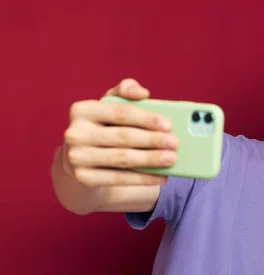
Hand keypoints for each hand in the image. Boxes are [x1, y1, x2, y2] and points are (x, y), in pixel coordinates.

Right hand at [61, 78, 178, 186]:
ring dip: (151, 160)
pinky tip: (162, 176)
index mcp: (81, 110)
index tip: (168, 125)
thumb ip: (125, 91)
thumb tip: (142, 92)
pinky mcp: (83, 178)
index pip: (120, 113)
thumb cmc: (104, 126)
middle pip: (123, 137)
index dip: (146, 119)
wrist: (83, 159)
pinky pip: (119, 179)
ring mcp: (77, 158)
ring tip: (172, 159)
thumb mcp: (110, 106)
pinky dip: (143, 178)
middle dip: (153, 140)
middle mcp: (75, 133)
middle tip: (174, 143)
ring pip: (122, 159)